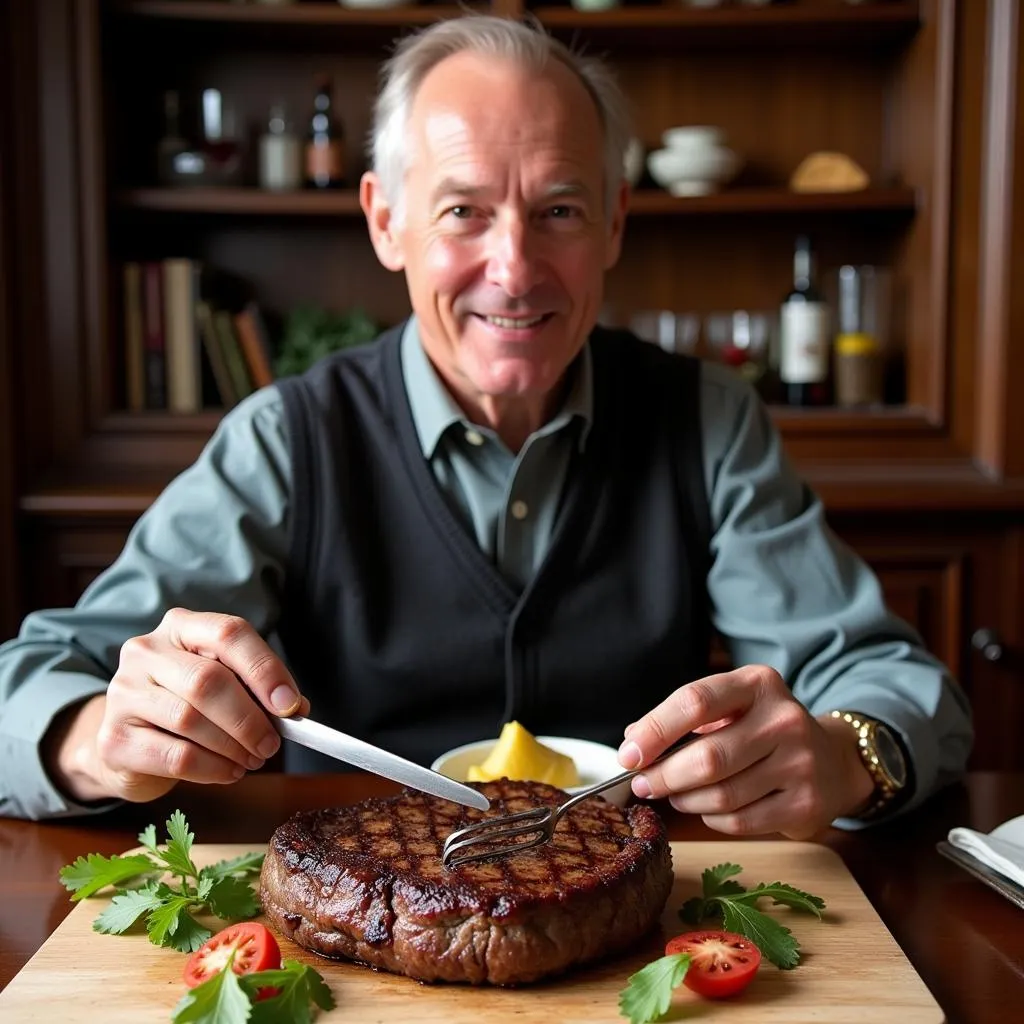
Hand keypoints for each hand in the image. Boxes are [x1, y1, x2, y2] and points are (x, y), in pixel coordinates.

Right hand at [50, 609, 308, 804]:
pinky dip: (212, 768)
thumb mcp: (226, 686)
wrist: (130, 743)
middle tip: (271, 744)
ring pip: (190, 719)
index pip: (229, 633)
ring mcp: (123, 693)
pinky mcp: (114, 739)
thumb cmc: (189, 706)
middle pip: (208, 680)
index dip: (264, 669)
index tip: (290, 705)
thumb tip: (296, 709)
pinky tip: (228, 772)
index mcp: (181, 626)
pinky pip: (175, 756)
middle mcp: (146, 651)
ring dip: (233, 746)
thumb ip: (260, 691)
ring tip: (253, 760)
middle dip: (250, 718)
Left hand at [617, 664, 874, 839]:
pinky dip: (711, 818)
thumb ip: (683, 718)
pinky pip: (739, 820)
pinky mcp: (806, 803)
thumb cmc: (763, 730)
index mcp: (757, 683)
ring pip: (721, 794)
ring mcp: (800, 762)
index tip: (628, 754)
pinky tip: (705, 808)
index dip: (655, 730)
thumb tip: (633, 742)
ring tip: (673, 794)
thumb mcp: (730, 708)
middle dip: (664, 775)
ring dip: (685, 799)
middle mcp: (783, 718)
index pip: (695, 701)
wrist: (832, 760)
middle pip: (707, 756)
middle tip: (642, 784)